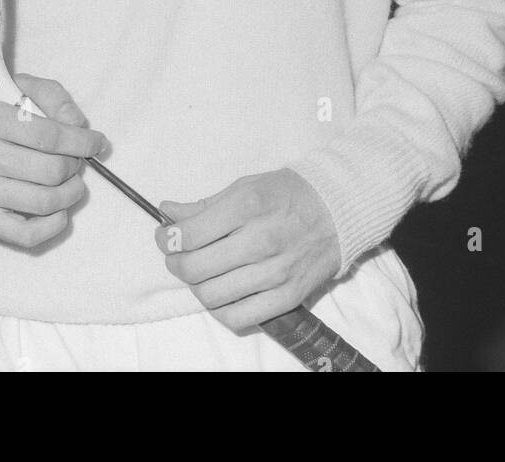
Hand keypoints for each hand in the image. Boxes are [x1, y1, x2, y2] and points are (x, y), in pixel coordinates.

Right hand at [0, 74, 105, 249]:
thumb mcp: (22, 88)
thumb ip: (54, 97)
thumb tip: (77, 124)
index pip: (48, 136)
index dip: (81, 141)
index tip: (97, 142)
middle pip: (50, 171)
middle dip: (75, 166)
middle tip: (76, 160)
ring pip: (44, 202)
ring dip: (70, 194)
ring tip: (71, 182)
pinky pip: (26, 235)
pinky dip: (53, 226)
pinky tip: (60, 209)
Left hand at [155, 169, 340, 330]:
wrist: (338, 209)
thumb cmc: (287, 194)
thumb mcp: (244, 186)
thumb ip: (204, 205)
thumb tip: (168, 212)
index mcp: (246, 206)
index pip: (189, 234)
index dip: (168, 239)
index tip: (166, 237)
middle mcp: (259, 240)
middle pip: (195, 268)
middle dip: (176, 263)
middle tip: (178, 256)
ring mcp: (275, 272)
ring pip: (212, 296)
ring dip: (196, 287)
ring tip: (201, 274)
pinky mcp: (288, 296)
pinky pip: (239, 317)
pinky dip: (221, 310)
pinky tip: (222, 294)